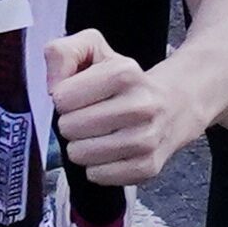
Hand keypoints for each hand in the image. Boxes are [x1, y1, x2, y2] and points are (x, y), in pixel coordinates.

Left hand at [49, 28, 194, 187]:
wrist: (176, 105)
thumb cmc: (126, 81)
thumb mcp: (95, 50)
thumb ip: (62, 54)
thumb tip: (52, 88)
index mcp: (125, 73)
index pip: (62, 97)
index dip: (63, 97)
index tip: (78, 95)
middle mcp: (141, 106)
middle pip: (69, 127)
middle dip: (71, 123)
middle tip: (87, 117)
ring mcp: (147, 139)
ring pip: (80, 154)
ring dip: (81, 146)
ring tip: (97, 134)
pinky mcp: (147, 166)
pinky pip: (97, 175)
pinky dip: (96, 167)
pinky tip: (108, 152)